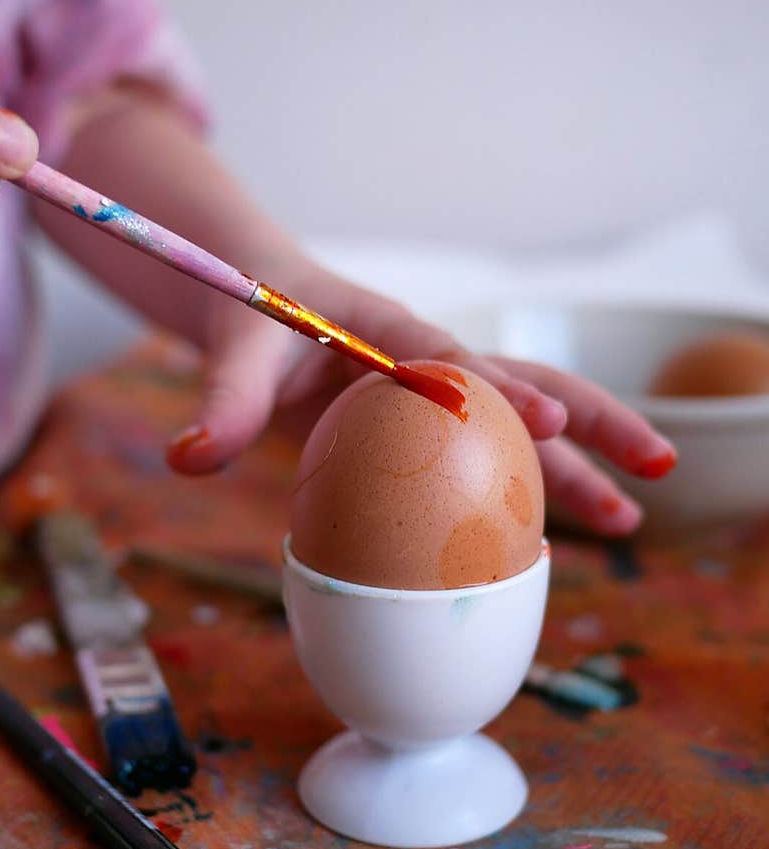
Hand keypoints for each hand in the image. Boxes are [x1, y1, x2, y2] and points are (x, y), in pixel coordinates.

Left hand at [166, 255, 675, 535]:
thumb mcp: (235, 350)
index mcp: (386, 330)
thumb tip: (190, 459)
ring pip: (524, 425)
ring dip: (580, 469)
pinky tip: (556, 542)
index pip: (450, 357)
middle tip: (658, 464)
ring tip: (632, 520)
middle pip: (527, 382)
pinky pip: (490, 460)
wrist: (262, 306)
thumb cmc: (254, 318)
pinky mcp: (432, 430)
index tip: (542, 419)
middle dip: (594, 422)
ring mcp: (438, 398)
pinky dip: (527, 494)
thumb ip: (221, 402)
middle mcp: (429, 360)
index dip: (496, 387)